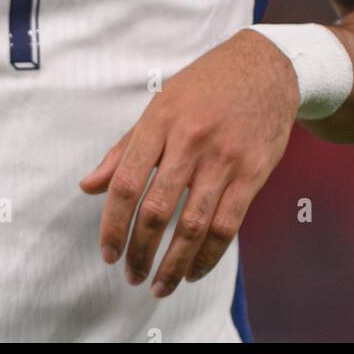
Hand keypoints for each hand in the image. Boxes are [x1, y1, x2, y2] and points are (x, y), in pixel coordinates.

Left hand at [78, 28, 300, 297]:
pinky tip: (194, 271)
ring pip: (193, 224)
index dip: (113, 223)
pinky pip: (227, 224)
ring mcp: (224, 158)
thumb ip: (125, 148)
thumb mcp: (160, 103)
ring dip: (173, 263)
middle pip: (157, 209)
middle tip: (131, 275)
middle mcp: (190, 140)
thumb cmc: (205, 85)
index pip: (127, 182)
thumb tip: (88, 186)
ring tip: (159, 285)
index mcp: (160, 120)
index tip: (108, 252)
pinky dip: (208, 255)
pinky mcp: (253, 173)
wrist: (265, 68)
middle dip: (140, 250)